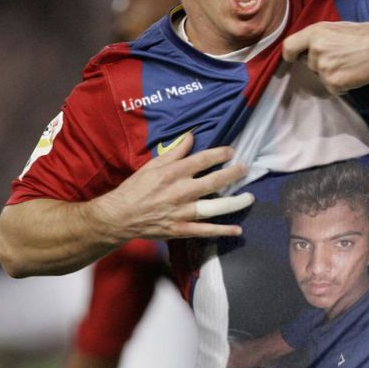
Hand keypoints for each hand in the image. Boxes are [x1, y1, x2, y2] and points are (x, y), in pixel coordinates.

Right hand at [90, 132, 252, 240]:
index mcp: (173, 173)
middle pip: (214, 181)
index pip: (203, 160)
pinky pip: (205, 231)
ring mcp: (182, 212)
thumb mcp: (152, 165)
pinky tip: (237, 229)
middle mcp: (181, 192)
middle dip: (234, 174)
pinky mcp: (181, 230)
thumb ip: (175, 152)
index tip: (232, 151)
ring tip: (250, 197)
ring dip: (235, 202)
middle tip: (245, 169)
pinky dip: (222, 231)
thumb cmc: (135, 188)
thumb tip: (191, 136)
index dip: (220, 154)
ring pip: (215, 207)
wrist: (119, 217)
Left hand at [282, 21, 368, 93]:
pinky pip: (331, 88)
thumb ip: (318, 37)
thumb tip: (303, 48)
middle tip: (341, 56)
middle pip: (308, 63)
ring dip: (332, 74)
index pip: (289, 47)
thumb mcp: (336, 27)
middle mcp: (315, 50)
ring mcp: (323, 68)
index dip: (289, 54)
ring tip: (350, 63)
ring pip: (320, 76)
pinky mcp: (333, 84)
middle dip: (320, 63)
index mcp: (315, 32)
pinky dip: (341, 85)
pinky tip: (353, 73)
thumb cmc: (365, 36)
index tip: (292, 58)